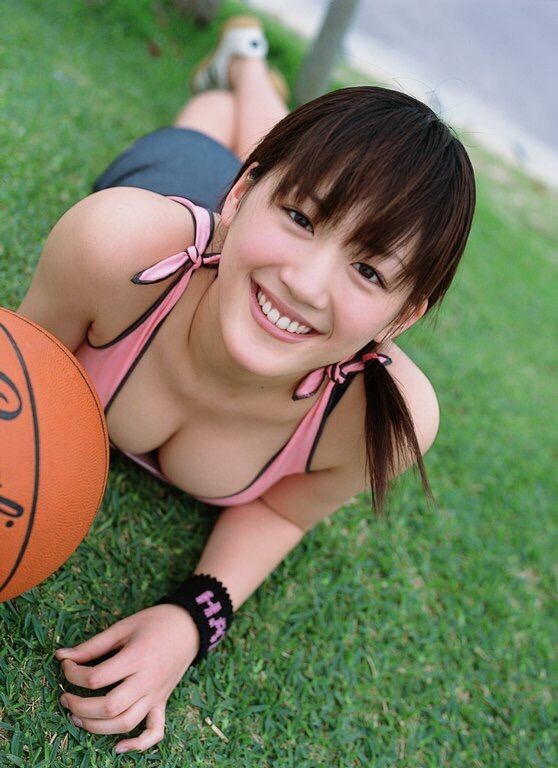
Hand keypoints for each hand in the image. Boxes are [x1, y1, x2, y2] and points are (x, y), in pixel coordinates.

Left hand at [55, 604, 199, 753]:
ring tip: (78, 717)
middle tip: (65, 697)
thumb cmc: (155, 623)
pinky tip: (118, 747)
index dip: (73, 674)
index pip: (96, 678)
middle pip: (109, 707)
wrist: (189, 626)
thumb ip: (93, 644)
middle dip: (79, 707)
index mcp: (137, 658)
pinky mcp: (162, 702)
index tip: (66, 665)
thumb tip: (61, 655)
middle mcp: (147, 681)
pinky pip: (154, 732)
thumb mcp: (123, 627)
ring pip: (125, 723)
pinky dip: (137, 745)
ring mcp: (156, 695)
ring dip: (96, 727)